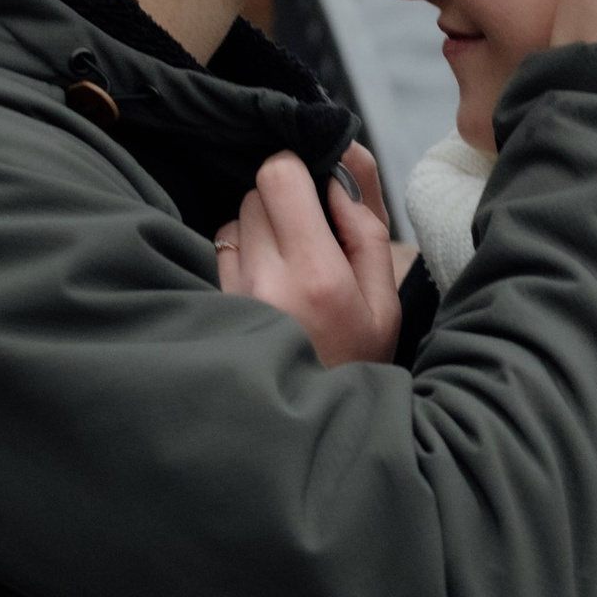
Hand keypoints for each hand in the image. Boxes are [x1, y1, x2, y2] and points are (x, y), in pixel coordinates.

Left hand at [213, 144, 401, 366]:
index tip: (313, 187)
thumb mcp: (384, 301)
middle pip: (255, 191)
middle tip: (308, 233)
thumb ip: (367, 229)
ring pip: (235, 219)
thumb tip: (339, 170)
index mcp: (318, 275)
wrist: (313, 427)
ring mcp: (232, 295)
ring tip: (287, 265)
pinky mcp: (212, 306)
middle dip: (283, 200)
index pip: (279, 176)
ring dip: (259, 227)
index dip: (296, 168)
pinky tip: (264, 285)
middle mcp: (267, 281)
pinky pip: (220, 250)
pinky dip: (241, 255)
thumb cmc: (355, 361)